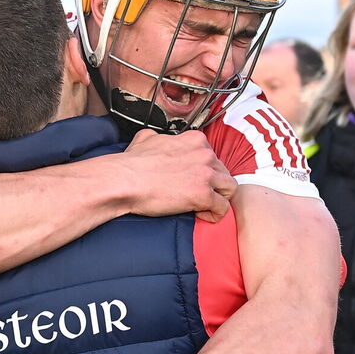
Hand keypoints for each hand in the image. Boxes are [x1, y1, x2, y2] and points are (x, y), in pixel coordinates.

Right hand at [122, 130, 236, 222]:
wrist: (124, 180)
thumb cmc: (132, 163)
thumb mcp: (146, 138)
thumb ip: (159, 138)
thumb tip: (155, 140)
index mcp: (195, 140)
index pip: (213, 157)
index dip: (205, 171)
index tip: (193, 180)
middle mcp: (205, 154)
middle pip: (224, 172)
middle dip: (214, 185)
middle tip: (198, 195)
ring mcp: (205, 174)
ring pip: (230, 188)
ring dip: (219, 198)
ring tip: (204, 206)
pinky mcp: (203, 194)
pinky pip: (222, 208)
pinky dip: (214, 214)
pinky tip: (201, 215)